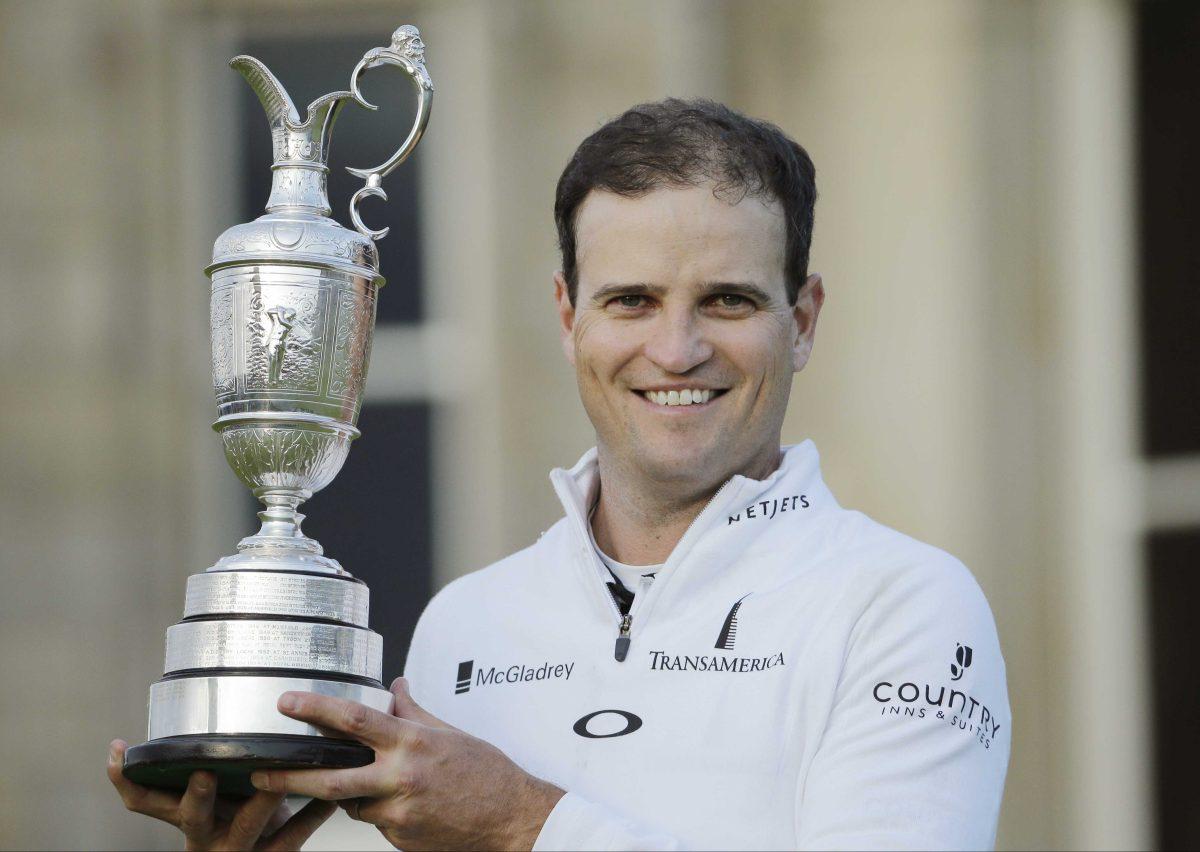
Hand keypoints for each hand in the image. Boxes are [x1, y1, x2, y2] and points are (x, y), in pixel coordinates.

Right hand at [107, 740, 336, 850]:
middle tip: (204, 771)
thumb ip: (209, 763)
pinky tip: (332, 800)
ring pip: (247, 825)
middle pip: (191, 815)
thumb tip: (202, 705)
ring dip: (265, 799)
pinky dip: (313, 815)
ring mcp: (237, 849)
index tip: (121, 748)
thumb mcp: (215, 797)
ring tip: (283, 776)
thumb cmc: (237, 818)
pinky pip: (294, 836)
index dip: (126, 778)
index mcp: (184, 815)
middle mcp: (204, 834)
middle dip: (196, 794)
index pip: (143, 800)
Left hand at [249, 678, 564, 850]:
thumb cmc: (486, 773)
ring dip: (340, 793)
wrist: (511, 818)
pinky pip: (372, 822)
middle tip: (259, 770)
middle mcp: (400, 777)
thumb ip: (414, 712)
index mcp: (412, 743)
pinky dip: (371, 809)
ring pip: (349, 803)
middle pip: (330, 777)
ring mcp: (398, 813)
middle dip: (288, 776)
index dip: (315, 709)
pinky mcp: (399, 838)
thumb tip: (395, 687)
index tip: (286, 702)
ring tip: (343, 781)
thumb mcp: (450, 733)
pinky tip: (391, 803)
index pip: (353, 720)